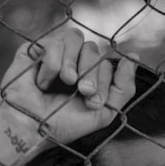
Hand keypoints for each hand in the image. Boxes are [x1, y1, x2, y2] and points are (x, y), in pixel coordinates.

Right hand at [0, 28, 136, 143]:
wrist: (30, 128)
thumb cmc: (63, 125)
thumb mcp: (103, 113)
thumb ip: (123, 88)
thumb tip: (134, 56)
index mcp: (88, 77)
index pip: (106, 63)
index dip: (103, 80)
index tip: (92, 102)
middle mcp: (72, 63)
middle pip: (93, 49)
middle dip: (91, 72)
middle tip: (82, 91)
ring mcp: (53, 54)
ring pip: (75, 37)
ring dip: (72, 63)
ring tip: (65, 81)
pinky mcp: (34, 50)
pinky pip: (54, 41)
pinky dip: (52, 64)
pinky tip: (41, 82)